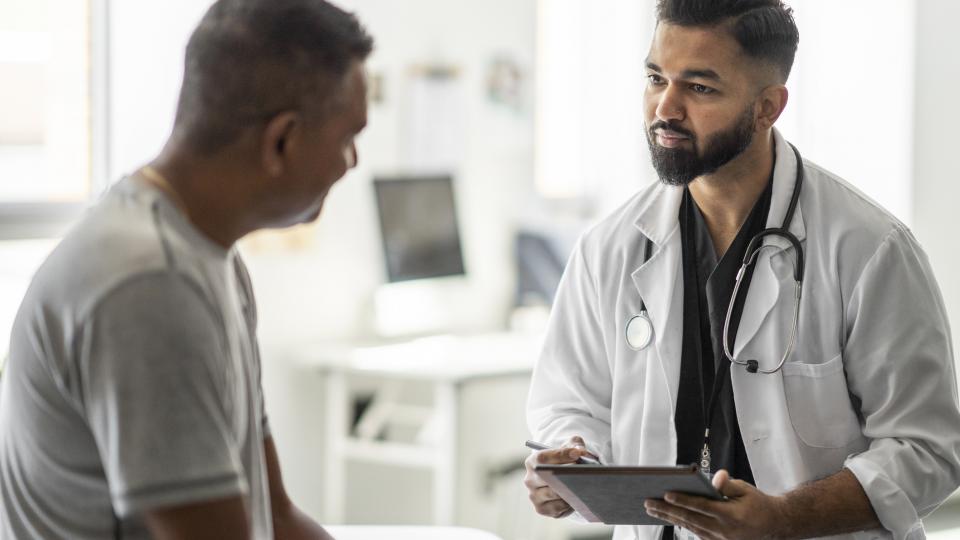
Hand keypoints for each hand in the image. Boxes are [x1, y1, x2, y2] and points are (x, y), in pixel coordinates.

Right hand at [522, 435, 596, 518]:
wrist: (561, 479)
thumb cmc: (566, 461)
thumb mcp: (570, 448)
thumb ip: (576, 445)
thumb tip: (581, 451)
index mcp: (533, 462)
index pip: (542, 458)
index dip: (560, 455)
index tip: (577, 454)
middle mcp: (530, 479)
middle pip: (545, 477)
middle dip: (565, 474)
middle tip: (581, 472)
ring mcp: (534, 496)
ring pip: (552, 494)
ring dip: (568, 490)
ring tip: (582, 485)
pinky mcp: (541, 509)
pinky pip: (556, 508)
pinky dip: (568, 503)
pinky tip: (575, 497)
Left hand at [644, 469, 789, 539]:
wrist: (774, 526)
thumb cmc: (758, 503)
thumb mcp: (746, 489)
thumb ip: (727, 485)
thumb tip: (715, 477)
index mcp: (731, 516)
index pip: (702, 506)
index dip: (683, 500)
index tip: (666, 494)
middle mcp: (724, 531)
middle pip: (690, 519)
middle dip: (667, 510)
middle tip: (648, 502)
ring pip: (689, 527)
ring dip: (669, 518)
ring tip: (651, 508)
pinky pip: (695, 532)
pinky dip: (680, 523)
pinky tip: (668, 516)